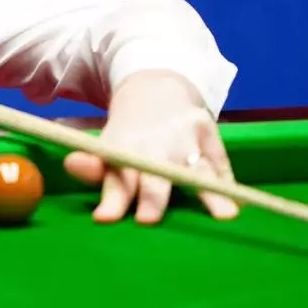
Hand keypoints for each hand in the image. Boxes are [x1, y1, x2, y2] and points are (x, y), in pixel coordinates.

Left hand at [63, 69, 238, 223]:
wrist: (157, 87)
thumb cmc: (130, 134)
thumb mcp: (108, 144)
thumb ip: (93, 164)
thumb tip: (71, 164)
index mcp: (126, 148)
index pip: (118, 177)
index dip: (112, 199)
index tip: (104, 219)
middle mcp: (157, 144)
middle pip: (156, 174)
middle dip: (152, 197)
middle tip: (148, 220)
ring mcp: (187, 138)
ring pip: (198, 169)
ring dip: (210, 193)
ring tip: (224, 216)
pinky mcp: (211, 134)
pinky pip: (221, 163)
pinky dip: (229, 184)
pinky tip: (237, 205)